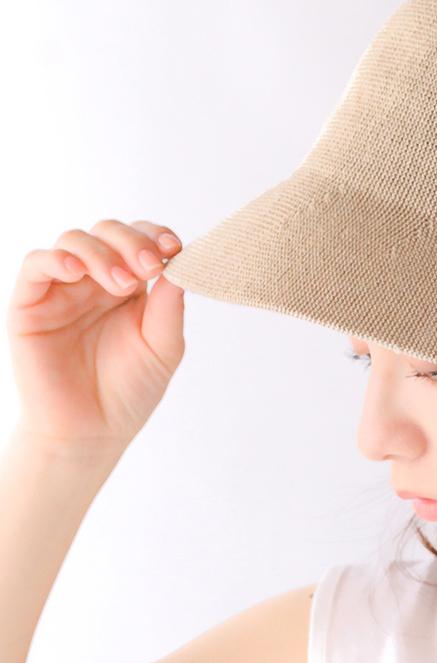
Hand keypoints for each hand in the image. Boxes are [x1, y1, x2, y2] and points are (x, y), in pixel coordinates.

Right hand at [6, 219, 186, 452]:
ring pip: (75, 241)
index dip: (156, 235)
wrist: (92, 431)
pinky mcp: (30, 304)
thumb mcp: (163, 347)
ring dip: (103, 253)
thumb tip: (181, 266)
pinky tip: (78, 271)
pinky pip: (36, 265)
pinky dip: (57, 259)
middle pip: (109, 231)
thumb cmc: (129, 390)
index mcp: (131, 286)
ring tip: (123, 284)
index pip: (142, 241)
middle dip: (133, 241)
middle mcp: (96, 281)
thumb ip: (170, 307)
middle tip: (150, 267)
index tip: (175, 248)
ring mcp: (62, 289)